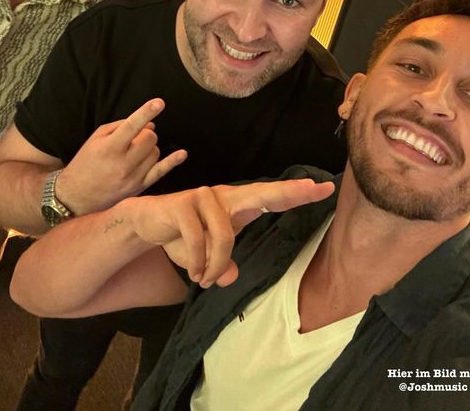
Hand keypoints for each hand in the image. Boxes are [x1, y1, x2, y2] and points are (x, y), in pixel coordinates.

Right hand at [57, 99, 185, 215]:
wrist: (77, 196)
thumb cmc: (86, 162)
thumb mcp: (96, 139)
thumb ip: (121, 126)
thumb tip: (149, 124)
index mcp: (110, 147)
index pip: (132, 125)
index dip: (146, 112)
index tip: (159, 102)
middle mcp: (123, 163)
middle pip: (149, 138)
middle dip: (146, 134)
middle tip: (135, 138)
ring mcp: (132, 177)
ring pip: (155, 153)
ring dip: (149, 148)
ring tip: (134, 152)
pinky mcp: (139, 188)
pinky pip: (160, 172)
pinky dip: (172, 161)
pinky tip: (182, 154)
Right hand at [130, 178, 335, 288]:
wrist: (145, 222)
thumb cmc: (184, 236)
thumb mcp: (208, 257)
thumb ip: (224, 264)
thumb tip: (231, 277)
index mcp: (236, 205)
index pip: (271, 198)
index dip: (297, 194)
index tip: (324, 189)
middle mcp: (224, 196)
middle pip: (261, 192)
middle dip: (289, 192)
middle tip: (315, 188)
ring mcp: (203, 197)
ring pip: (224, 235)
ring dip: (215, 265)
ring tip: (206, 280)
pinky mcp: (183, 204)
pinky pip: (199, 238)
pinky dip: (198, 262)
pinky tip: (195, 272)